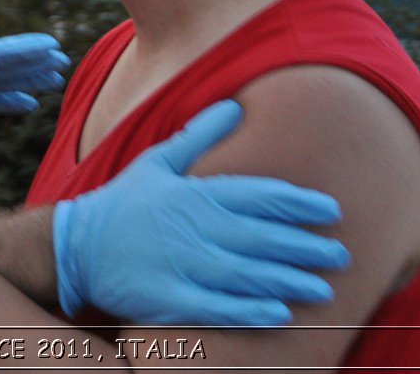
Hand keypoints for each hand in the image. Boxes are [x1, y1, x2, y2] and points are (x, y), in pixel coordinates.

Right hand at [54, 99, 350, 325]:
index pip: (257, 194)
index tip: (332, 211)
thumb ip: (200, 136)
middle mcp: (193, 227)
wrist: (77, 244)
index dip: (298, 203)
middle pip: (261, 236)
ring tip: (323, 289)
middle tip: (342, 255)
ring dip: (288, 281)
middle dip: (305, 246)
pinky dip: (248, 310)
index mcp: (195, 192)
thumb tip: (233, 106)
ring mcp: (180, 263)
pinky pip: (216, 306)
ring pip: (246, 273)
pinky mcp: (168, 298)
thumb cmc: (124, 202)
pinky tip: (277, 313)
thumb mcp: (158, 161)